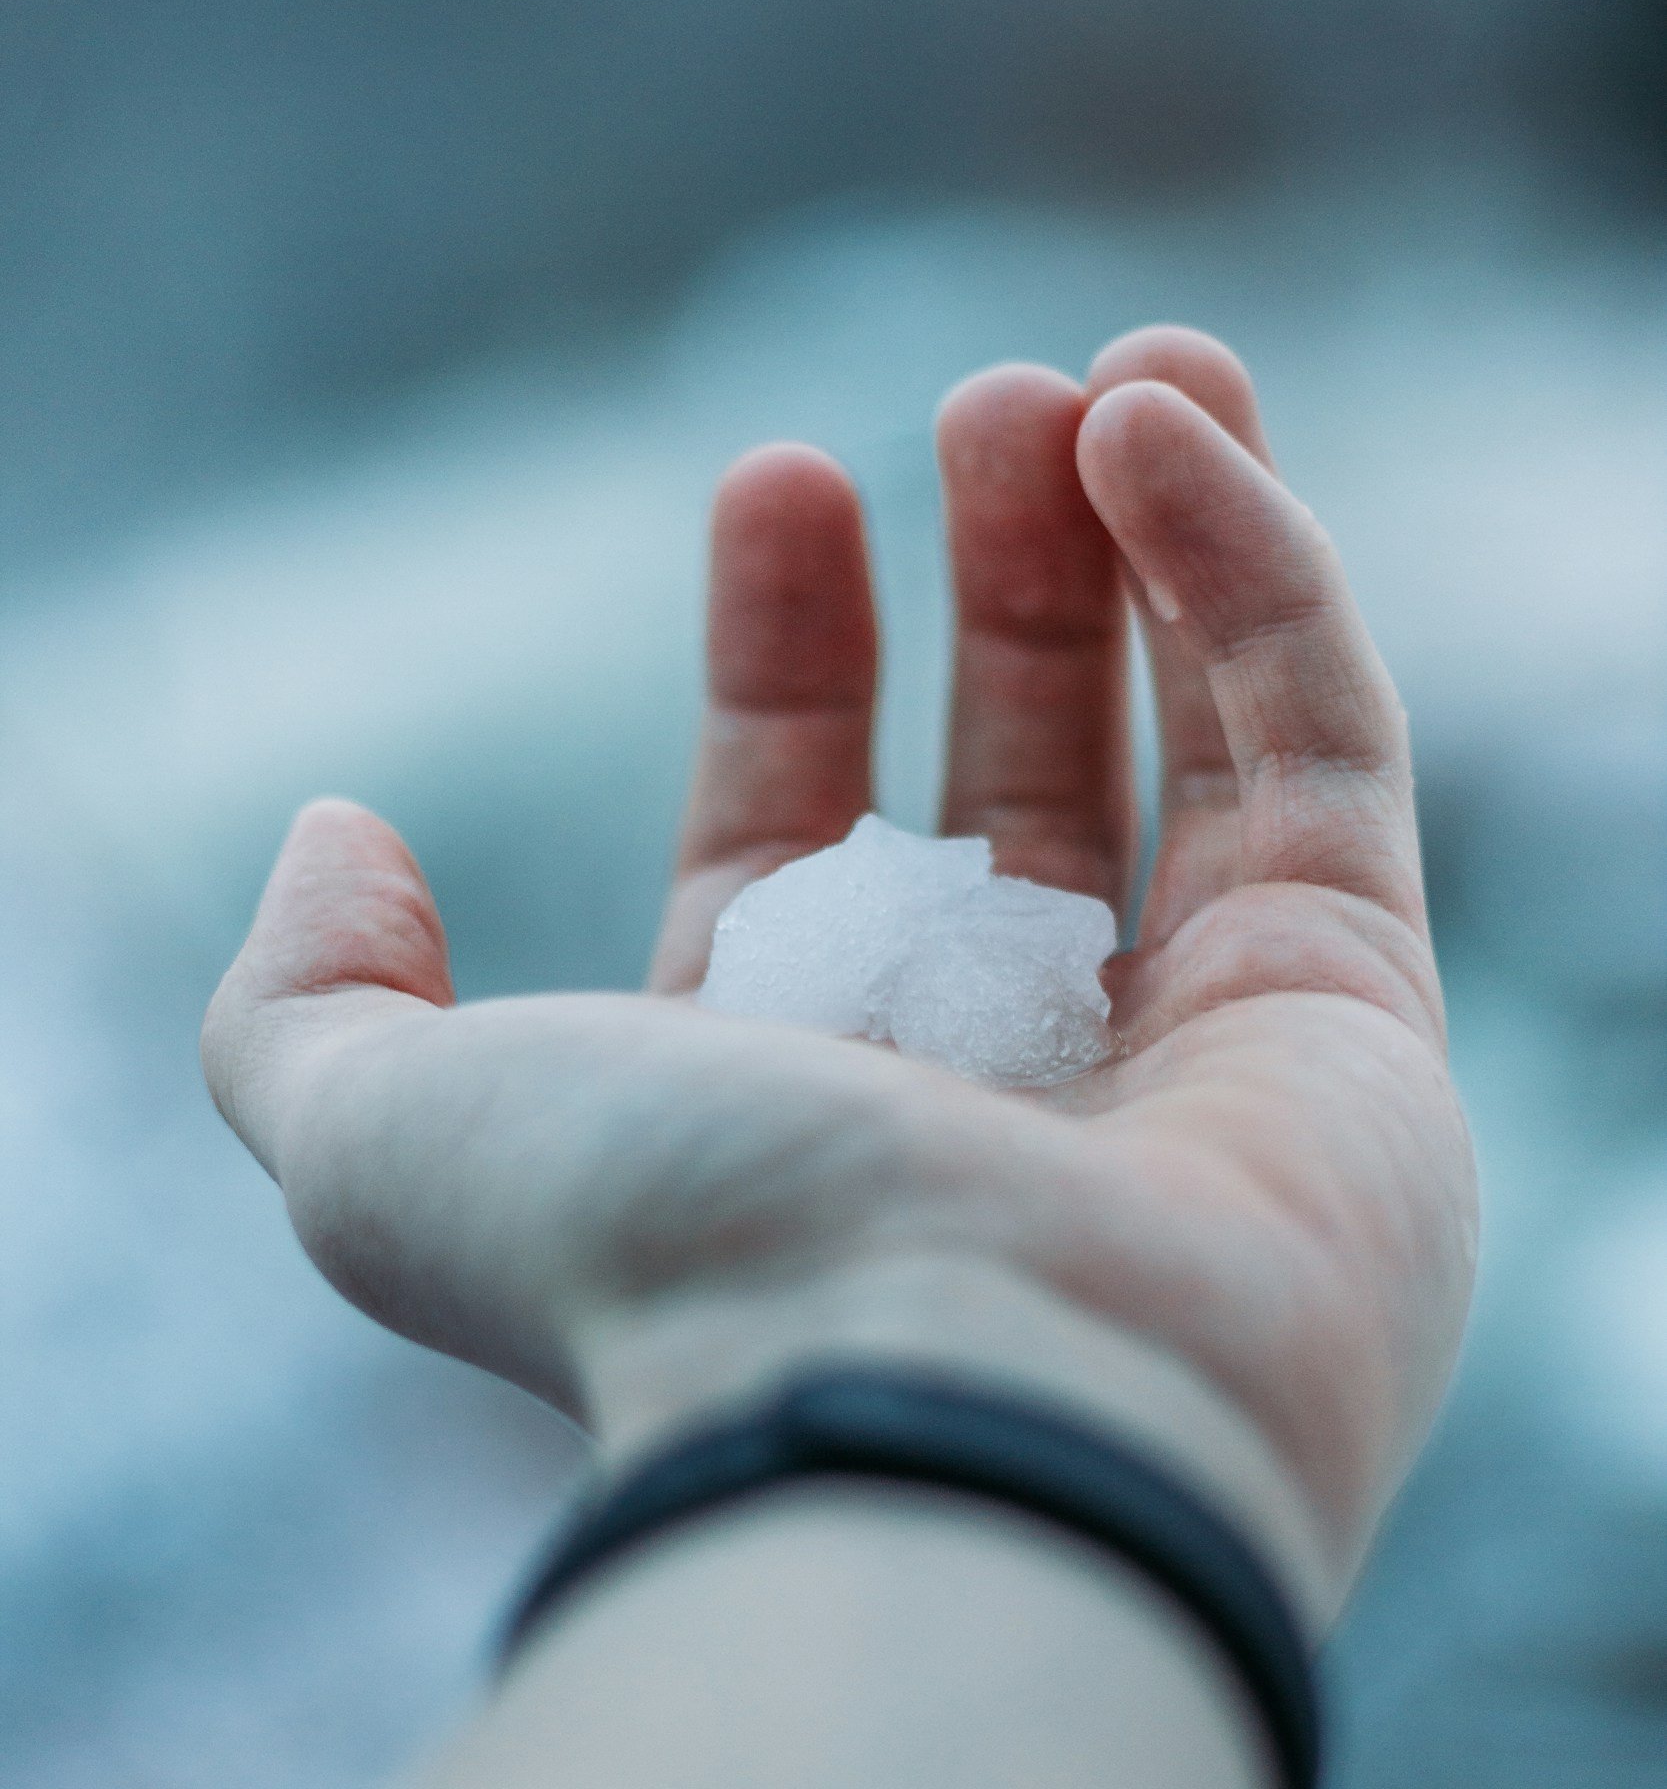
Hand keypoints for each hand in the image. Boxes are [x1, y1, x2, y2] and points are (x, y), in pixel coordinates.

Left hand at [202, 327, 1474, 1601]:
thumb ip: (305, 1005)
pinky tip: (1170, 424)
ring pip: (1195, 754)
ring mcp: (1188, 1053)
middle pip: (1012, 783)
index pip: (798, 840)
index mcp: (787, 1103)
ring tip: (1114, 374)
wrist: (954, 1414)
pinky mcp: (1354, 1012)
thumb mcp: (378, 1146)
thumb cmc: (671, 1272)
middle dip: (1000, 584)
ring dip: (1153, 551)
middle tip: (986, 399)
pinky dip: (1260, 576)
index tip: (777, 479)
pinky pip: (1322, 748)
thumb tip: (341, 834)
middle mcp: (993, 1085)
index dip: (784, 656)